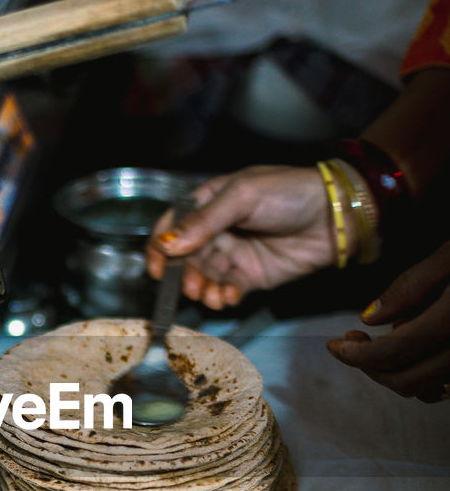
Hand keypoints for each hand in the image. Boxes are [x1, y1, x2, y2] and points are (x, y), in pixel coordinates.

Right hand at [145, 166, 342, 308]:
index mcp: (210, 202)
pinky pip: (228, 289)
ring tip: (210, 295)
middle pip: (185, 257)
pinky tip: (228, 297)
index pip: (173, 225)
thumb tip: (166, 244)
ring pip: (205, 276)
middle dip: (184, 274)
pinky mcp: (252, 275)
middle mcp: (217, 229)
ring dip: (202, 289)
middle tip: (191, 287)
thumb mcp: (242, 197)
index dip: (160, 246)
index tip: (156, 267)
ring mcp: (234, 253)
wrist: (334, 216)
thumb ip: (204, 222)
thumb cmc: (289, 193)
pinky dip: (223, 296)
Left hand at [327, 242, 449, 400]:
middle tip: (352, 342)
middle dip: (370, 367)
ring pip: (428, 389)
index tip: (333, 344)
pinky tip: (416, 341)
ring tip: (384, 338)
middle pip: (406, 381)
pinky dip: (424, 372)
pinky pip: (447, 383)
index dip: (354, 355)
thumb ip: (411, 286)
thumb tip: (370, 320)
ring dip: (396, 371)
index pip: (391, 353)